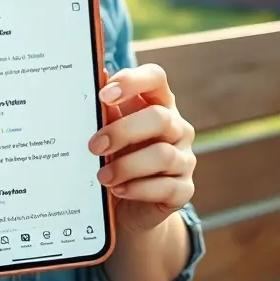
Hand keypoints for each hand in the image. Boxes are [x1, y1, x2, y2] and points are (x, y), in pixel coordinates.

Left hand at [88, 63, 195, 234]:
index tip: (104, 95)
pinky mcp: (184, 189)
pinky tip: (119, 190)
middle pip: (159, 118)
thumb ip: (104, 108)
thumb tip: (95, 74)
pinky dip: (138, 189)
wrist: (128, 205)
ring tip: (102, 176)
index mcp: (158, 103)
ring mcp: (184, 158)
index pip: (155, 78)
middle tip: (95, 146)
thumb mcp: (107, 131)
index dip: (132, 81)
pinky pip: (166, 187)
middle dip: (123, 131)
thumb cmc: (116, 157)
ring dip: (127, 166)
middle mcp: (177, 127)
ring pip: (163, 155)